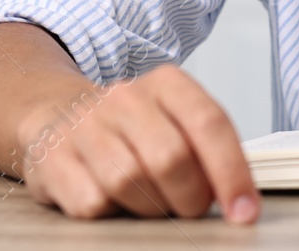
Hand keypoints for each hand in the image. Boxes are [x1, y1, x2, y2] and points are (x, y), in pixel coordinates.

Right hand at [15, 64, 259, 221]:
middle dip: (190, 198)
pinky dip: (110, 214)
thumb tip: (238, 200)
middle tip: (190, 208)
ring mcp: (85, 125)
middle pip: (171, 157)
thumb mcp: (174, 122)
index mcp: (166, 83)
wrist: (56, 114)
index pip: (209, 123)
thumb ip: (206, 150)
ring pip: (130, 182)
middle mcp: (125, 98)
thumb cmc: (131, 129)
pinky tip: (111, 201)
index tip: (244, 212)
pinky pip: (92, 203)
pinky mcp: (53, 157)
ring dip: (150, 209)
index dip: (232, 173)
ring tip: (150, 204)